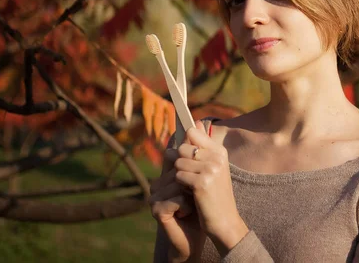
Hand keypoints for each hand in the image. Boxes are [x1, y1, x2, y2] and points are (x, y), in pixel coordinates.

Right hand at [149, 147, 204, 261]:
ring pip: (177, 181)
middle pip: (177, 165)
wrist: (199, 235)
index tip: (189, 141)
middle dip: (194, 177)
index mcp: (167, 175)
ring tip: (195, 202)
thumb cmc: (203, 206)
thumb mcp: (204, 177)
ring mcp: (155, 196)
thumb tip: (197, 123)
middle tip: (198, 191)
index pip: (172, 154)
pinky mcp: (156, 210)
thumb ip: (200, 154)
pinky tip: (188, 212)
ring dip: (192, 193)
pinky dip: (187, 205)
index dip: (181, 149)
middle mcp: (158, 183)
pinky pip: (175, 198)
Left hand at [175, 120, 248, 255]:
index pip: (192, 132)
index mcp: (220, 151)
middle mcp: (217, 157)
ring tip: (192, 186)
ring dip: (180, 176)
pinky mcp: (201, 182)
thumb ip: (201, 146)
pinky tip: (192, 194)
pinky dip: (181, 186)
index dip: (185, 145)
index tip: (189, 158)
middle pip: (182, 148)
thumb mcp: (211, 167)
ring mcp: (210, 169)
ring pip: (178, 162)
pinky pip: (179, 176)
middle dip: (181, 163)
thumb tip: (193, 124)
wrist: (224, 221)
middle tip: (192, 177)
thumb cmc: (215, 194)